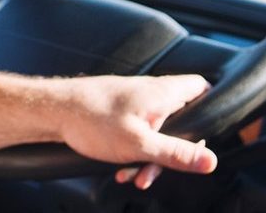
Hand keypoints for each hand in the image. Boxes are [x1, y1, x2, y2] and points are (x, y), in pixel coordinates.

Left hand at [53, 74, 216, 187]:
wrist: (53, 111)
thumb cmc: (92, 119)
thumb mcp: (140, 145)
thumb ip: (177, 154)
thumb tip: (210, 161)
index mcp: (163, 93)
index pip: (203, 88)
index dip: (211, 109)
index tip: (207, 134)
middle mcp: (152, 93)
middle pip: (181, 120)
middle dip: (174, 150)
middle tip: (163, 168)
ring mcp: (136, 102)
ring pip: (158, 132)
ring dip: (150, 157)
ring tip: (134, 176)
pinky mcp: (120, 112)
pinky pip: (138, 134)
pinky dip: (134, 152)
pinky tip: (121, 170)